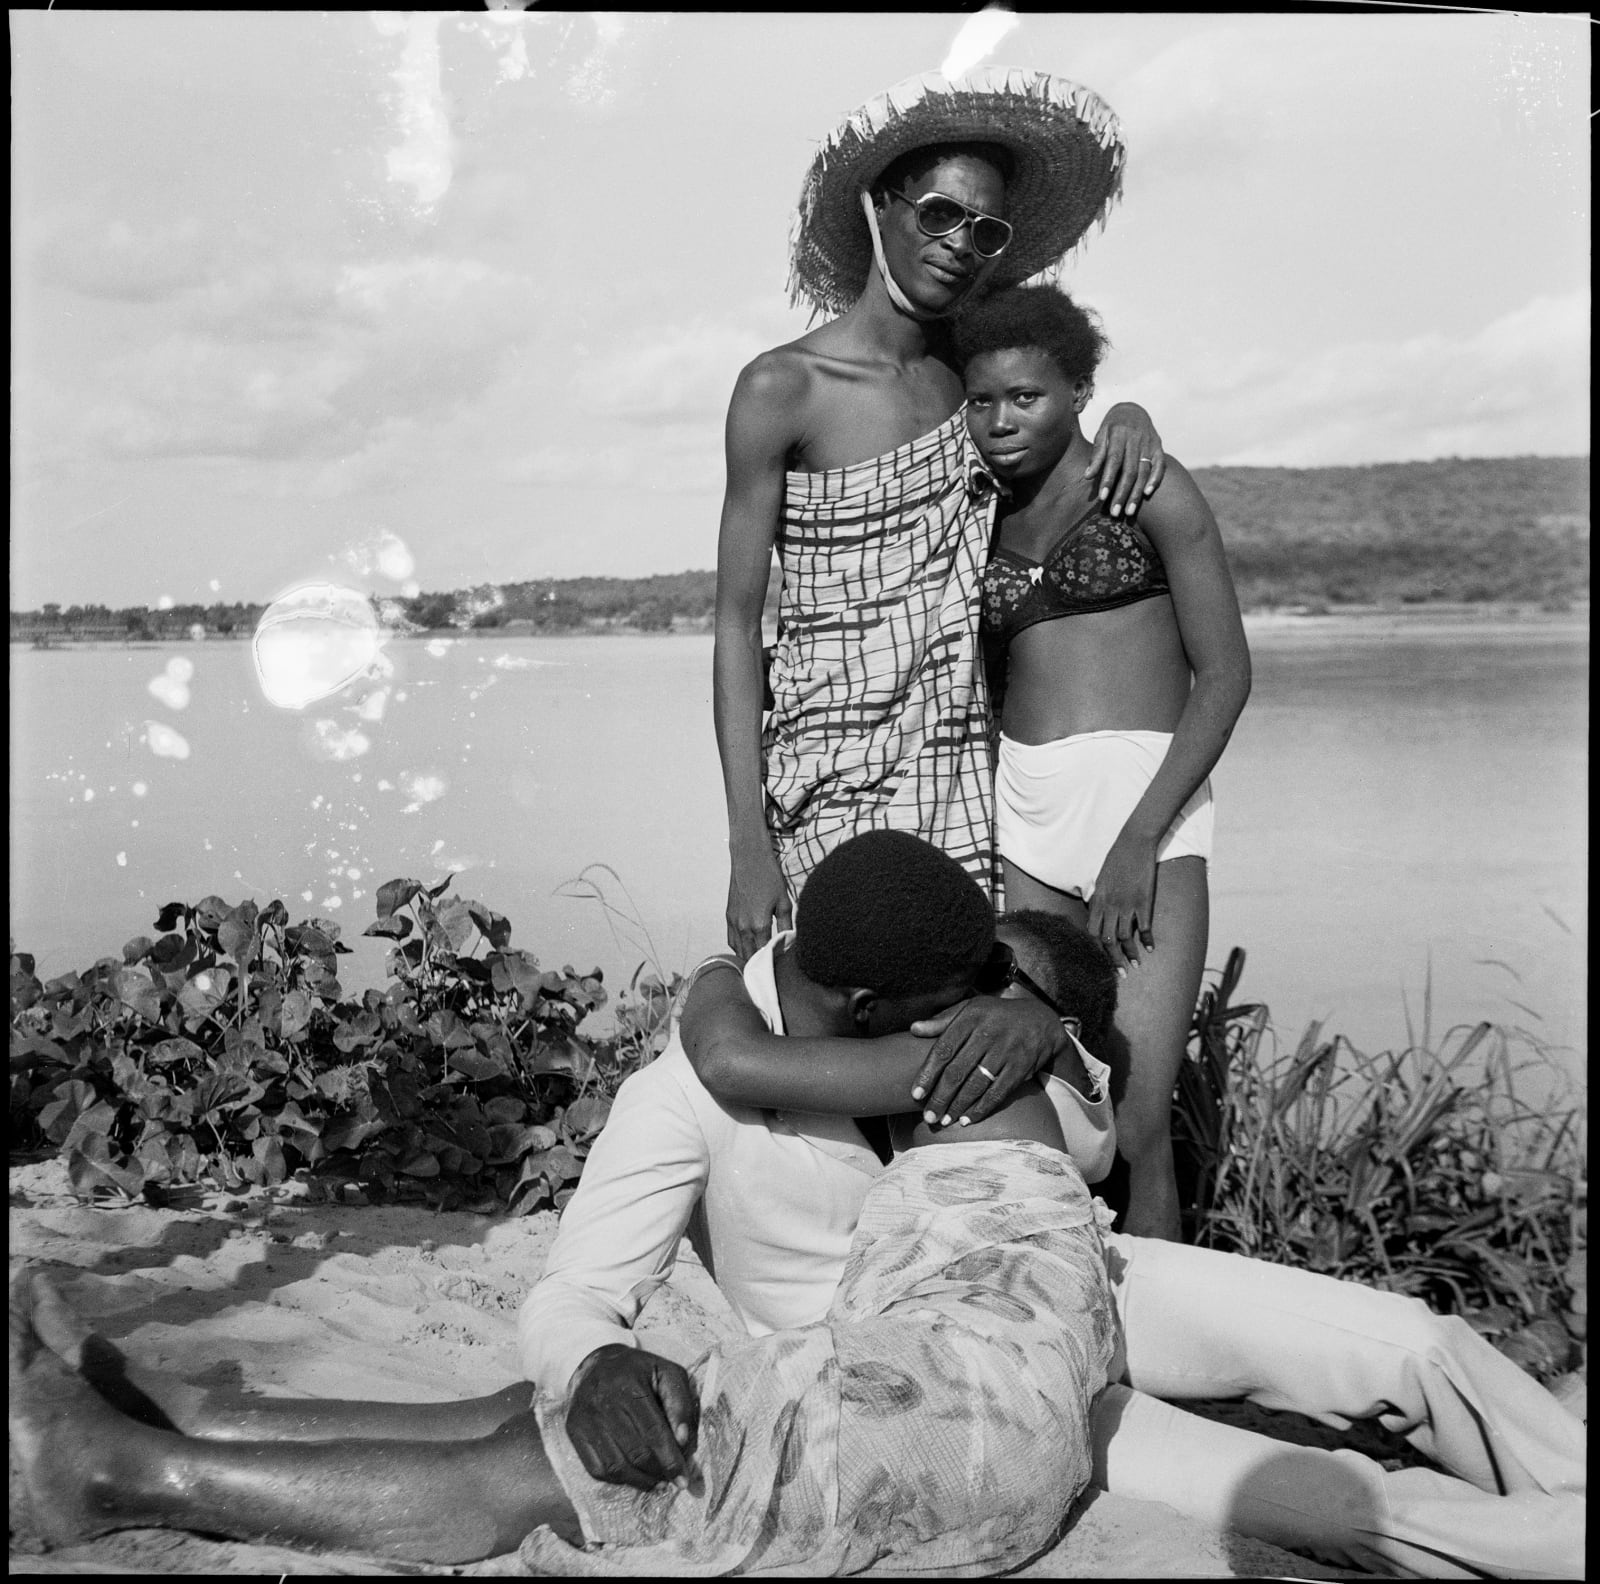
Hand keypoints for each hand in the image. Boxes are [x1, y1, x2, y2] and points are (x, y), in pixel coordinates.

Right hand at [565, 1344, 699, 1491]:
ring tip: (658, 1482)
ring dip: (641, 1481)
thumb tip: (682, 1440)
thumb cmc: (638, 1372)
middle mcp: (604, 1403)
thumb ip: (680, 1404)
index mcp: (630, 1385)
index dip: (671, 1459)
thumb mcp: (666, 1373)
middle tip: (673, 1480)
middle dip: (659, 1472)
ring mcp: (586, 1420)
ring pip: (616, 1466)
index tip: (684, 1479)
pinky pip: (597, 1469)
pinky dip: (619, 1480)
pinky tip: (635, 1477)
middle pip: (636, 1452)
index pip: (654, 1432)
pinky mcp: (575, 1432)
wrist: (596, 1363)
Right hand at [725, 838, 791, 961]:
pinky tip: (749, 946)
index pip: (766, 955)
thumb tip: (791, 942)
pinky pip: (732, 940)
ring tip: (762, 959)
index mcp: (759, 925)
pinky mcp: (728, 916)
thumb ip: (787, 926)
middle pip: (750, 957)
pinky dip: (740, 948)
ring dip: (749, 957)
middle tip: (773, 965)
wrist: (749, 858)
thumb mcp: (784, 901)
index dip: (774, 962)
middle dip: (761, 963)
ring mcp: (733, 923)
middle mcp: (743, 927)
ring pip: (739, 951)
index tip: (783, 965)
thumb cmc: (769, 877)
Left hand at [907, 996, 1068, 1126]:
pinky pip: (998, 1093)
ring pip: (976, 1085)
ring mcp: (1006, 1051)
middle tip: (928, 1116)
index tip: (915, 1095)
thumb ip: (942, 1021)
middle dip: (940, 1097)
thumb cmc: (996, 1016)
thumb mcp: (971, 1009)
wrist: (1041, 1021)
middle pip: (957, 1071)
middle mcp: (988, 1033)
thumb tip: (913, 1028)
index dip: (928, 1074)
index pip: (944, 1049)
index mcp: (971, 1017)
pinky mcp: (1020, 1068)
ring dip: (958, 1106)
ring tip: (945, 1120)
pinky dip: (981, 1108)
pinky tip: (968, 1119)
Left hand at [1085, 403, 1165, 518]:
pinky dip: (1155, 479)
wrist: (1133, 409)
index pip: (1114, 460)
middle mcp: (1136, 439)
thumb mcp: (1101, 434)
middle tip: (1115, 513)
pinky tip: (1148, 494)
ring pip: (1144, 471)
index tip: (1102, 498)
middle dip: (1122, 493)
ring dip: (1137, 493)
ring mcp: (1150, 443)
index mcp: (1119, 434)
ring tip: (1129, 511)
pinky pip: (1160, 465)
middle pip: (1130, 470)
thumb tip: (1088, 476)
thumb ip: (1097, 454)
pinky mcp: (1159, 447)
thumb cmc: (1112, 427)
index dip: (1108, 479)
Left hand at [1086, 833, 1158, 970]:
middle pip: (1108, 940)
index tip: (1102, 959)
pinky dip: (1148, 940)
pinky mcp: (1144, 901)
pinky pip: (1144, 927)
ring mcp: (1127, 904)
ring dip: (1131, 955)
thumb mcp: (1101, 879)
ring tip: (1136, 966)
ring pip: (1125, 937)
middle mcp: (1110, 905)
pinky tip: (1151, 949)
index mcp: (1097, 900)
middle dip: (1114, 960)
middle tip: (1121, 973)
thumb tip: (1097, 914)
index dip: (1096, 949)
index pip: (1092, 932)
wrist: (1134, 842)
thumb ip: (1099, 899)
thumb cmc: (1116, 860)